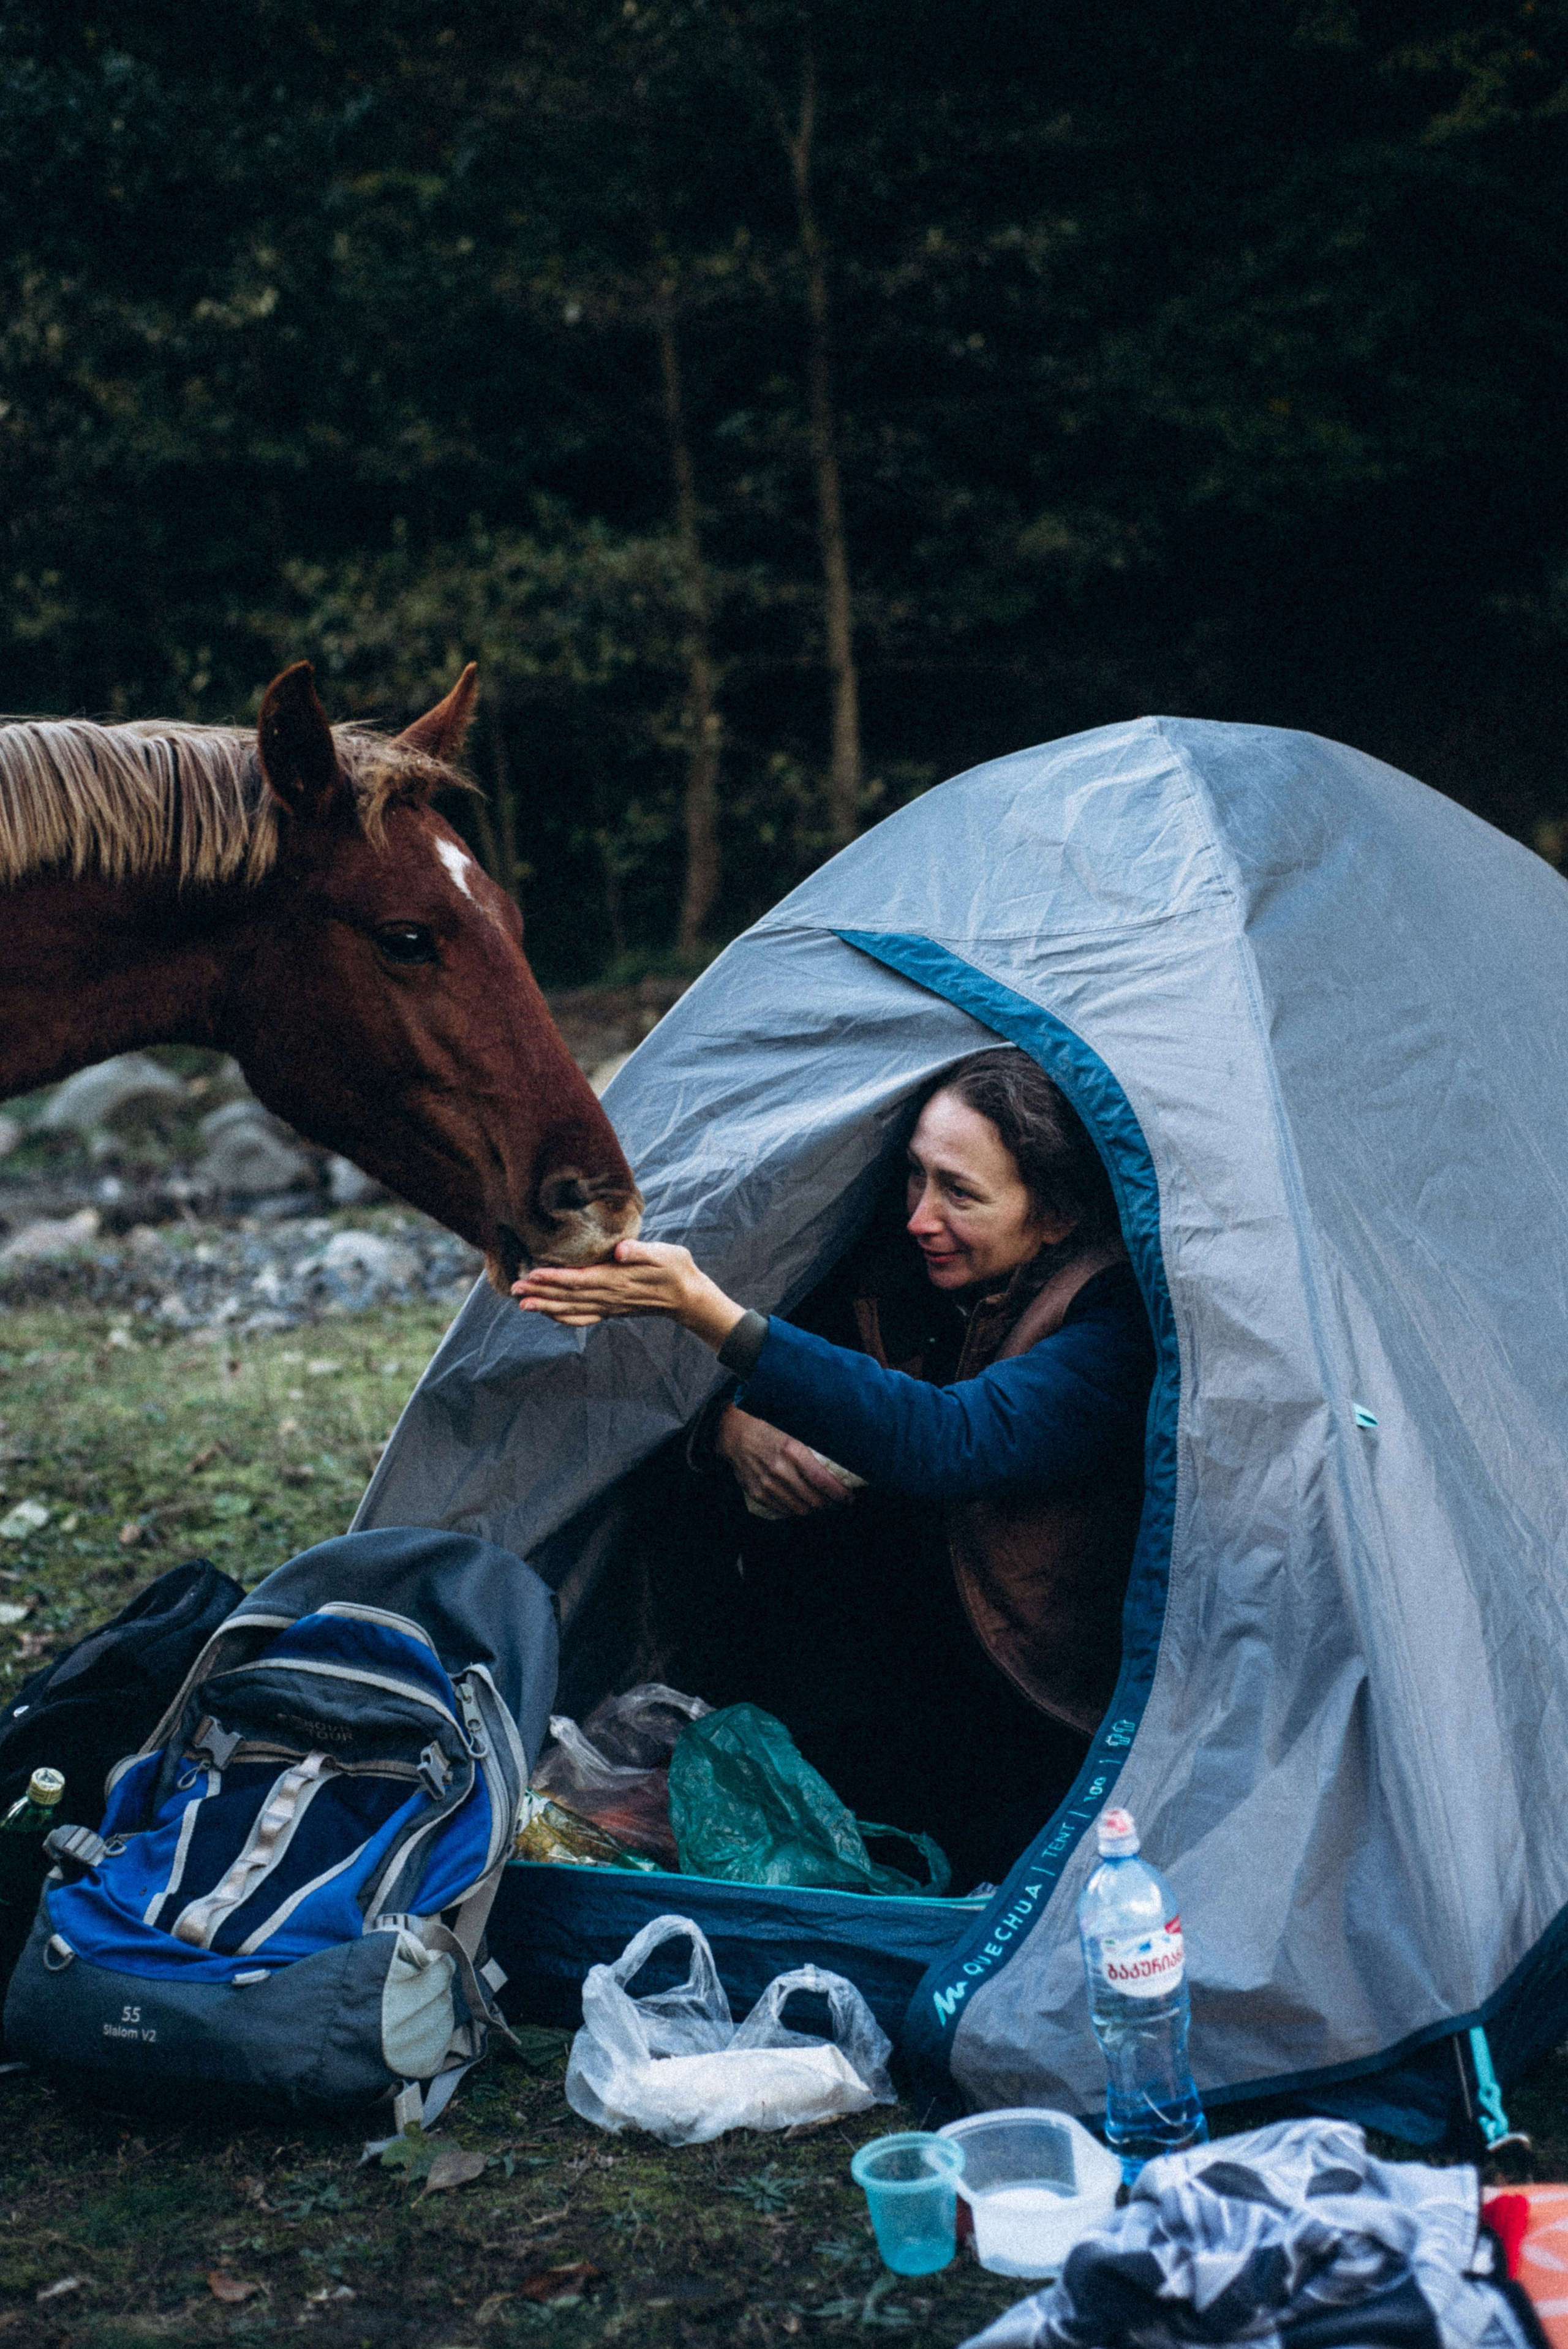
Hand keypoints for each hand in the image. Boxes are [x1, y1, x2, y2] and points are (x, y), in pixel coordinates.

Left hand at [512, 1238, 745, 1351]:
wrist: (689, 1297)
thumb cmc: (676, 1269)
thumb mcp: (664, 1253)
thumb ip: (641, 1251)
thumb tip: (621, 1249)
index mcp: (617, 1280)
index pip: (579, 1280)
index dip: (554, 1279)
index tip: (533, 1275)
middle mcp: (609, 1296)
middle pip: (568, 1296)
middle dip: (540, 1293)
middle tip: (514, 1288)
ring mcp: (609, 1306)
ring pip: (571, 1309)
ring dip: (545, 1306)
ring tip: (522, 1303)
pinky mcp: (612, 1310)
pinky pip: (582, 1317)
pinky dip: (563, 1317)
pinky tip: (549, 1315)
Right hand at [715, 1403, 854, 1518]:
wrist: (733, 1432)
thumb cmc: (767, 1427)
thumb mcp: (792, 1427)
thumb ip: (812, 1443)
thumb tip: (839, 1454)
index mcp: (792, 1450)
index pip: (822, 1480)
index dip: (839, 1493)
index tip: (849, 1497)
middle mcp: (779, 1469)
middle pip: (814, 1499)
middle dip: (830, 1504)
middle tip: (837, 1501)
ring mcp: (766, 1483)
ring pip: (799, 1508)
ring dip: (814, 1509)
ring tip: (821, 1504)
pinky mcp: (756, 1492)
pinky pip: (782, 1510)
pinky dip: (795, 1510)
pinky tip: (801, 1504)